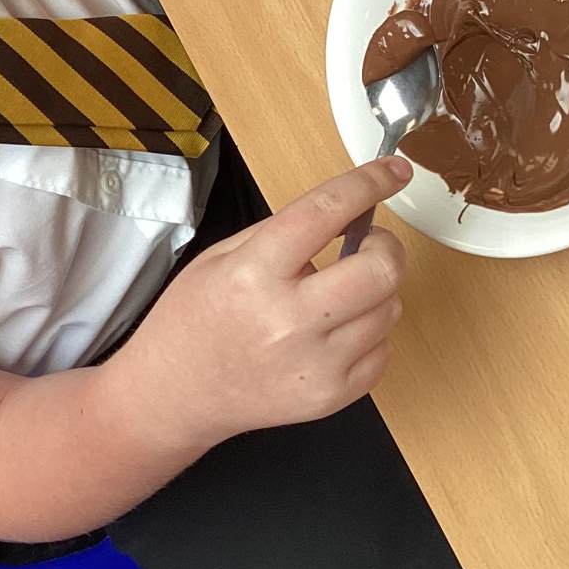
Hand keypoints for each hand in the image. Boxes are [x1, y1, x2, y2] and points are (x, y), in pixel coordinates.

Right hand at [120, 157, 411, 444]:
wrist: (173, 395)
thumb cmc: (192, 321)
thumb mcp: (218, 258)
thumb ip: (282, 233)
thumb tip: (348, 214)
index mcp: (253, 274)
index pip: (327, 212)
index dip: (370, 183)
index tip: (395, 171)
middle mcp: (288, 320)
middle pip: (382, 270)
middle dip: (386, 247)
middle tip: (367, 245)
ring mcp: (314, 364)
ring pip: (390, 309)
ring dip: (373, 292)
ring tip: (334, 297)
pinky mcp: (330, 397)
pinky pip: (383, 351)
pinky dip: (367, 334)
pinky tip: (332, 334)